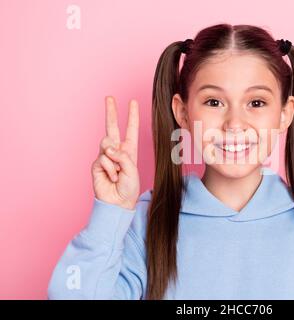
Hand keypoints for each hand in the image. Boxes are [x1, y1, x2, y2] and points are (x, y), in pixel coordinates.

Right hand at [91, 96, 139, 210]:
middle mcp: (117, 151)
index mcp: (129, 150)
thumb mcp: (132, 170)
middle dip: (111, 112)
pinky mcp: (97, 164)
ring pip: (107, 144)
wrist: (118, 203)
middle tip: (109, 97)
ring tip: (118, 172)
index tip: (132, 102)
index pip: (131, 129)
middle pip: (112, 127)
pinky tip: (112, 177)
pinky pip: (103, 159)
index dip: (132, 116)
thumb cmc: (129, 188)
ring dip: (114, 158)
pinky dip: (110, 169)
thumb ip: (122, 156)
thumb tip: (108, 147)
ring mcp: (105, 156)